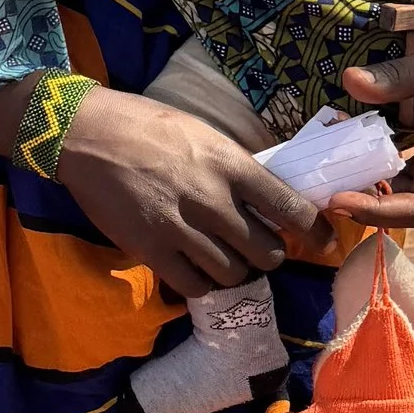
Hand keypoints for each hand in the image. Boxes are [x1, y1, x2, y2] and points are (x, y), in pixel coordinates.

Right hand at [57, 84, 318, 297]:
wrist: (88, 135)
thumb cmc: (148, 127)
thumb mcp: (204, 135)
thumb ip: (236, 169)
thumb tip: (269, 198)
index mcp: (229, 165)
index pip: (290, 207)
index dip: (316, 231)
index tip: (325, 242)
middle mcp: (211, 199)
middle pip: (267, 251)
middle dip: (270, 254)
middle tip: (259, 249)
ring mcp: (180, 228)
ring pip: (234, 273)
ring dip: (237, 271)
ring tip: (226, 259)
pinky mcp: (151, 250)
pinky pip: (194, 285)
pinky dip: (204, 283)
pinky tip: (199, 270)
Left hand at [331, 20, 413, 230]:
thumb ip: (393, 78)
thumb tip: (348, 80)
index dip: (378, 213)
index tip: (339, 200)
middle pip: (404, 207)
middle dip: (362, 200)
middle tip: (319, 184)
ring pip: (400, 191)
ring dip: (366, 182)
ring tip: (327, 163)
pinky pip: (403, 173)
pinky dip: (376, 164)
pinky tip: (349, 143)